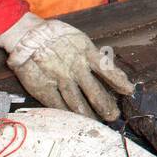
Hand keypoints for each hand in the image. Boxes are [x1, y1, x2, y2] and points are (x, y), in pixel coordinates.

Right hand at [0, 13, 134, 120]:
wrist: (27, 34)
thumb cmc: (56, 36)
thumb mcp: (79, 39)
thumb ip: (92, 55)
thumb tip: (111, 72)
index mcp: (86, 52)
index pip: (108, 71)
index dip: (120, 82)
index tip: (130, 91)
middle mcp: (75, 68)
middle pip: (95, 92)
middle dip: (106, 106)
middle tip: (114, 116)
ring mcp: (59, 79)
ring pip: (77, 102)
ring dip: (89, 114)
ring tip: (98, 123)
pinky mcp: (44, 87)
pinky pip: (57, 104)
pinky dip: (67, 113)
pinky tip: (74, 119)